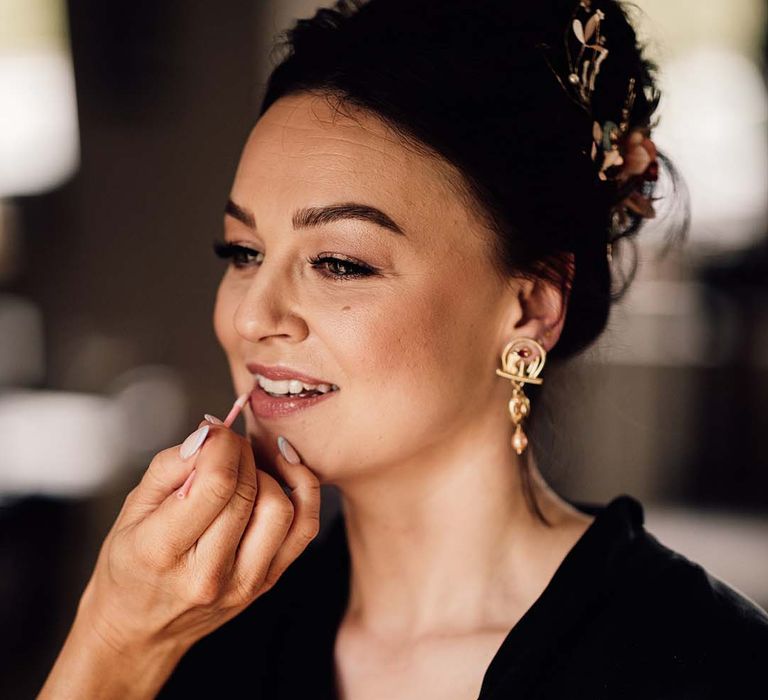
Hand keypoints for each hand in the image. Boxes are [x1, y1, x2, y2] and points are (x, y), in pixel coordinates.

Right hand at [79, 418, 319, 654]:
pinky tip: (284, 470)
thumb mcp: (131, 509)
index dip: (223, 445)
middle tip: (226, 443)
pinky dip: (302, 490)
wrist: (139, 627)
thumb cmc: (131, 562)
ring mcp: (243, 583)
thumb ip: (170, 466)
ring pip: (282, 508)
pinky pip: (304, 528)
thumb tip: (211, 434)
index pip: (215, 485)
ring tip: (244, 464)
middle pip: (249, 492)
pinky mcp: (267, 583)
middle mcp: (207, 574)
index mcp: (162, 551)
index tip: (213, 431)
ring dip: (269, 472)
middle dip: (241, 452)